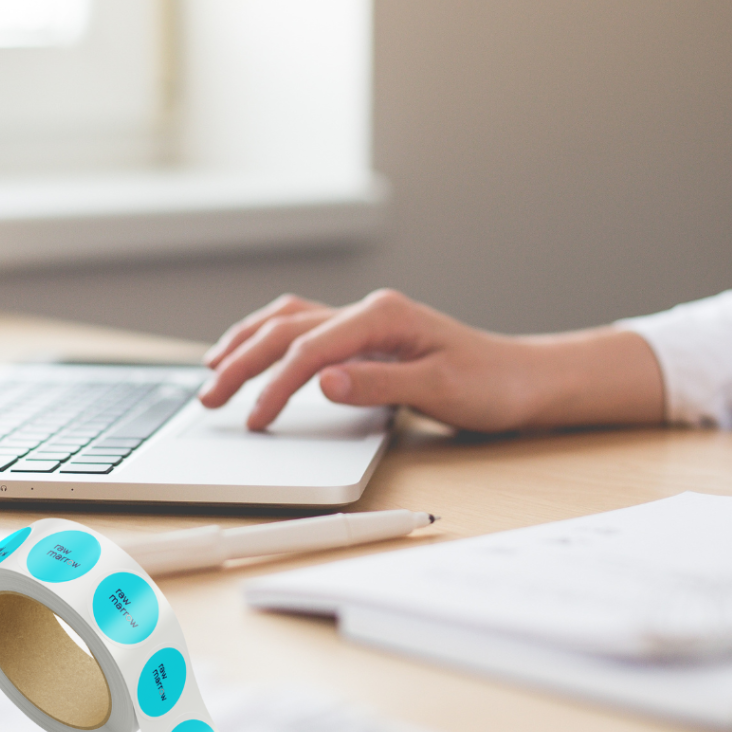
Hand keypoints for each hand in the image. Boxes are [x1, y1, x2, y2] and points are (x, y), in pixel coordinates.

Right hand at [198, 289, 663, 431]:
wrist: (523, 380)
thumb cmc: (491, 384)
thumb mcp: (440, 389)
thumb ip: (379, 385)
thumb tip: (321, 382)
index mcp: (384, 317)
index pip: (311, 349)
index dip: (276, 386)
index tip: (255, 420)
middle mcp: (370, 312)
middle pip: (288, 329)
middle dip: (242, 361)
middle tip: (209, 398)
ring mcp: (367, 322)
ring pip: (290, 321)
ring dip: (248, 343)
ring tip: (212, 368)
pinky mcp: (368, 339)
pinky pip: (306, 329)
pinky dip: (273, 341)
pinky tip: (257, 353)